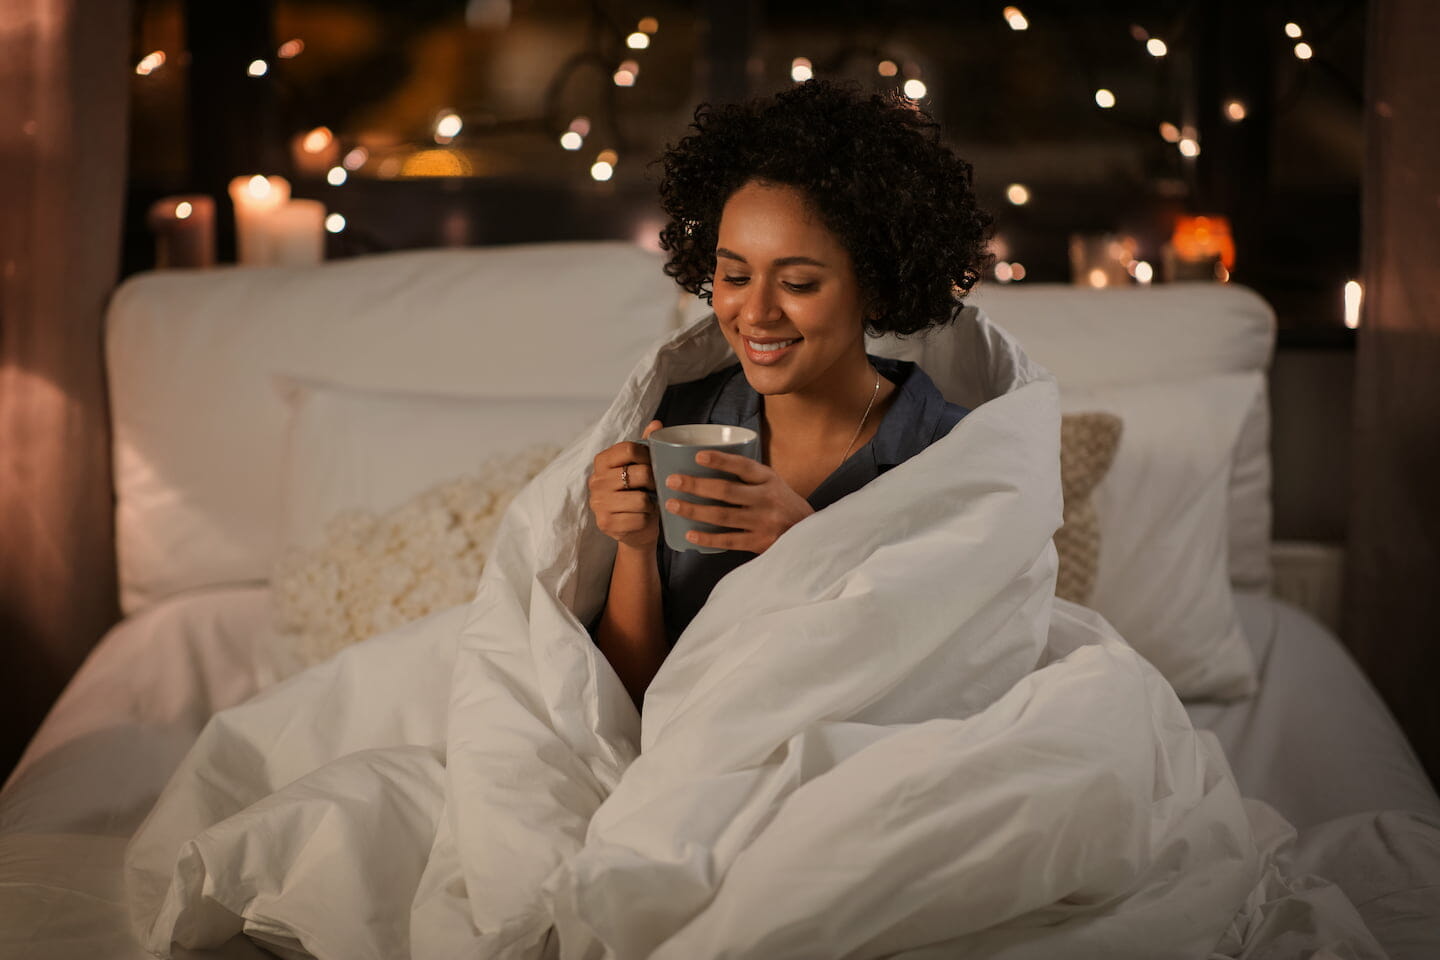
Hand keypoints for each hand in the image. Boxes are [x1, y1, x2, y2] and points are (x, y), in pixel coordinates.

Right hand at [589, 420, 663, 549]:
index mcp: (602, 462)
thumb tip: (657, 424)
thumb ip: (646, 445)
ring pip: (641, 499)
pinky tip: (644, 517)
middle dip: (654, 481)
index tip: (654, 463)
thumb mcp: (640, 468)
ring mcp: (598, 503)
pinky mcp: (606, 523)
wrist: (635, 530)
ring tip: (650, 503)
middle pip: (639, 473)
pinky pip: (639, 518)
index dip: (648, 455)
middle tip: (656, 487)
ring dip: (652, 502)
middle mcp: (596, 481)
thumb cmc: (639, 493)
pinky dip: (647, 519)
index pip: (628, 449)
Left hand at [663, 450, 814, 553]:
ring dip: (694, 511)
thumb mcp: (772, 482)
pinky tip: (689, 534)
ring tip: (672, 505)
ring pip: (722, 516)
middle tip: (672, 481)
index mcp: (768, 479)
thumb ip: (747, 476)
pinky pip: (728, 540)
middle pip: (726, 491)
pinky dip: (707, 538)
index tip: (698, 456)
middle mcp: (766, 498)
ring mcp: (763, 522)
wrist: (809, 533)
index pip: (743, 466)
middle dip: (696, 486)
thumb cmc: (781, 503)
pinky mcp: (759, 542)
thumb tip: (704, 464)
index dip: (721, 460)